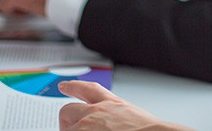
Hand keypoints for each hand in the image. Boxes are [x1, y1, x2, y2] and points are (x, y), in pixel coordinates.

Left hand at [59, 81, 194, 130]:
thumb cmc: (148, 129)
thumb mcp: (132, 116)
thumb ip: (117, 115)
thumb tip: (114, 124)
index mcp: (111, 103)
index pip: (88, 89)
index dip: (74, 86)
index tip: (63, 86)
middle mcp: (96, 111)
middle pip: (68, 110)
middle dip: (67, 121)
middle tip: (70, 129)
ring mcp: (86, 126)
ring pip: (66, 128)